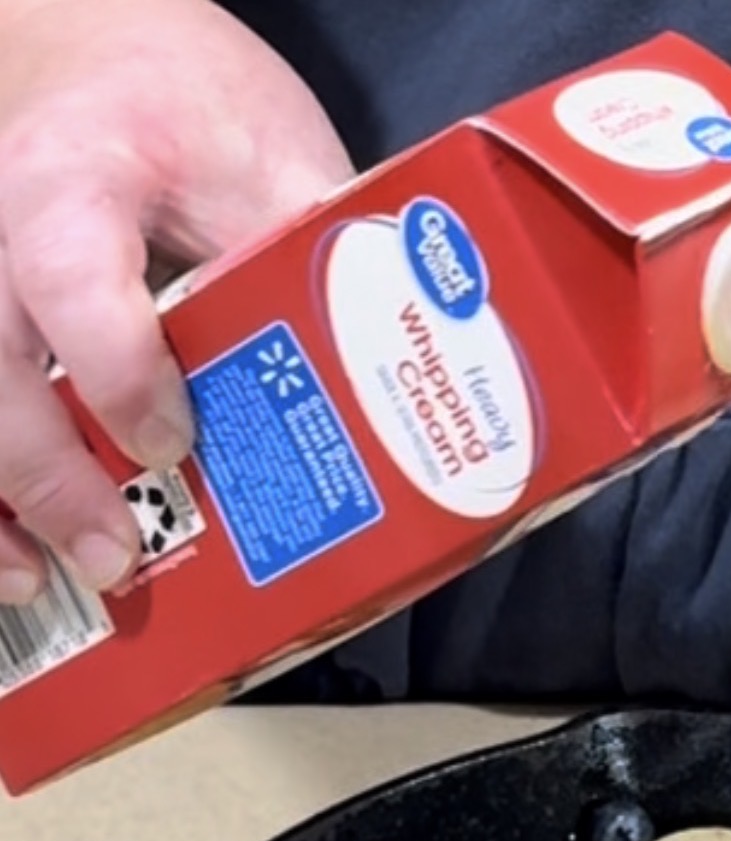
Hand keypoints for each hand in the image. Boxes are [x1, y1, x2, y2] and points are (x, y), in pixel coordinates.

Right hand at [0, 0, 353, 602]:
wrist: (91, 59)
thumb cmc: (181, 104)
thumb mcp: (265, 147)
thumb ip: (310, 251)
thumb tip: (384, 375)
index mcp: (75, 177)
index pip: (71, 276)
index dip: (118, 372)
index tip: (175, 445)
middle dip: (46, 474)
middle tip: (116, 556)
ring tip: (40, 582)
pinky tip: (15, 555)